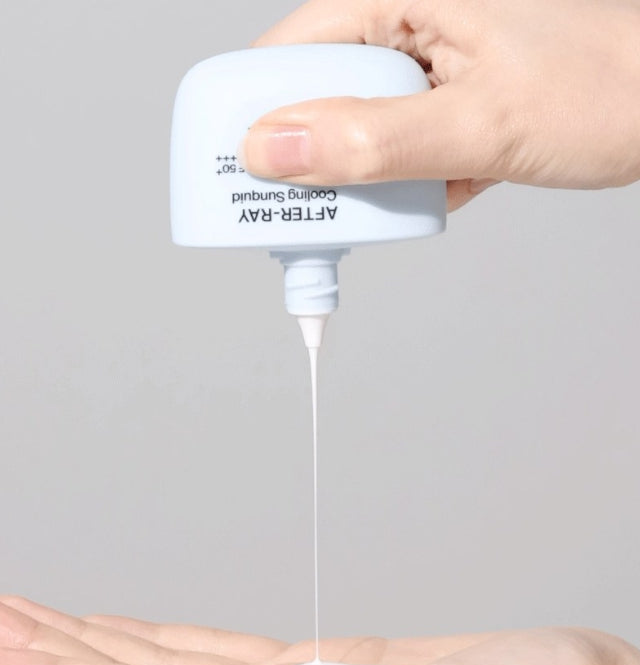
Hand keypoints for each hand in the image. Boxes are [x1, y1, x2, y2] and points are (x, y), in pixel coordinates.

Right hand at [241, 0, 639, 208]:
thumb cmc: (606, 89)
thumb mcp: (480, 123)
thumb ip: (373, 141)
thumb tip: (277, 149)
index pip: (296, 46)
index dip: (258, 110)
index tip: (239, 171)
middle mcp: (412, 24)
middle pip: (319, 91)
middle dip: (309, 156)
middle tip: (299, 208)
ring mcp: (431, 70)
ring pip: (358, 128)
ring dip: (358, 181)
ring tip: (365, 214)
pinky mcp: (450, 109)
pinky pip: (399, 149)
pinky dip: (403, 187)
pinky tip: (422, 202)